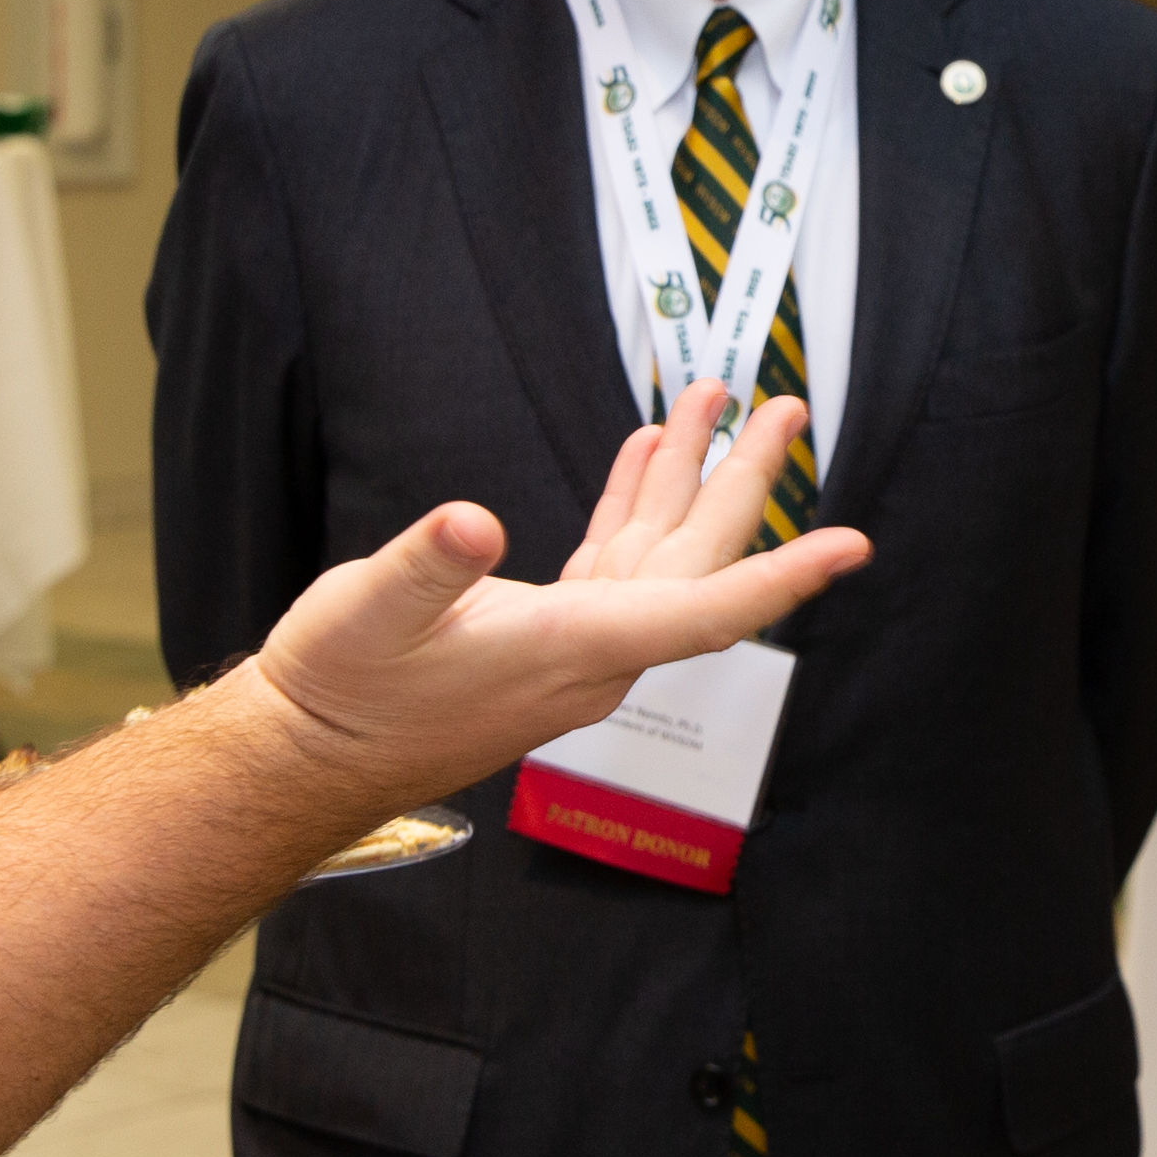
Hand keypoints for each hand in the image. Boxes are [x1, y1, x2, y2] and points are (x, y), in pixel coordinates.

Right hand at [238, 383, 868, 825]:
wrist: (305, 753)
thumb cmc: (339, 691)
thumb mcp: (367, 613)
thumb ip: (425, 567)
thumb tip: (469, 525)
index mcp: (571, 649)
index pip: (704, 611)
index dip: (781, 577)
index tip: (851, 545)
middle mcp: (591, 652)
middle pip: (698, 563)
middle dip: (743, 481)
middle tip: (785, 408)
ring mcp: (572, 645)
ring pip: (659, 555)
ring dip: (686, 477)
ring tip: (715, 402)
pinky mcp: (543, 632)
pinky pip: (614, 562)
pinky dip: (633, 504)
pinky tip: (644, 455)